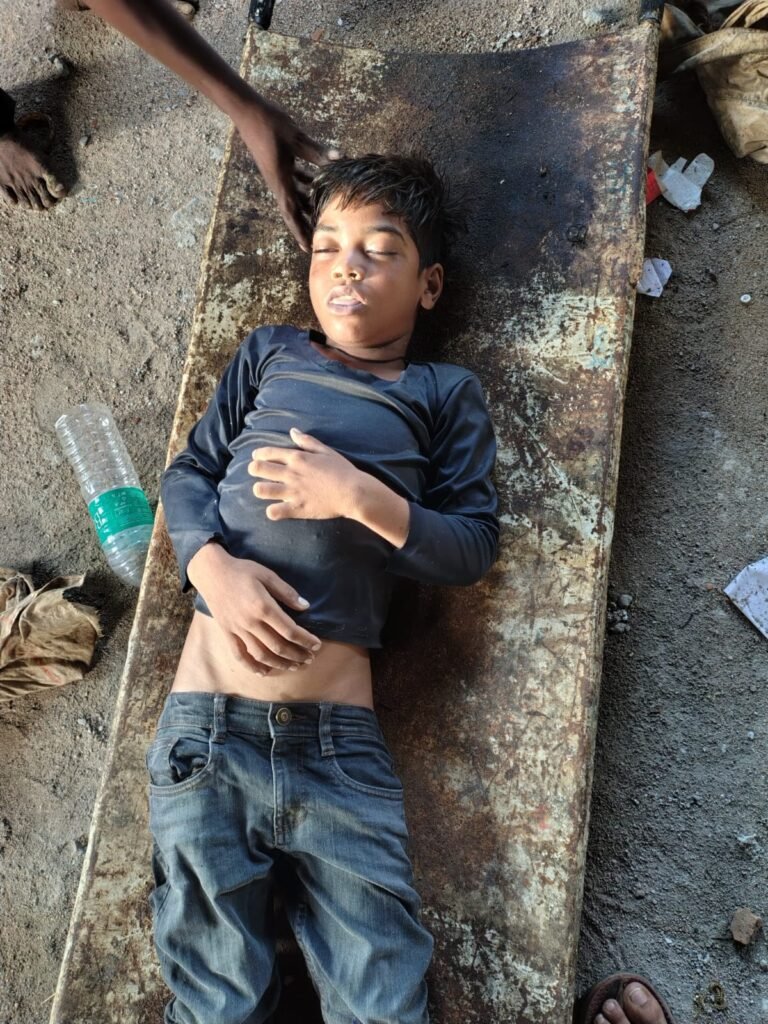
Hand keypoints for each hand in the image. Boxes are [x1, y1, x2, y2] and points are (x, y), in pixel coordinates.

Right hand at [187, 542, 320, 674]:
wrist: (211, 572)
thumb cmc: (242, 571)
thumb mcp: (267, 575)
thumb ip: (286, 592)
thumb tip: (305, 606)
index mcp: (262, 606)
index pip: (289, 630)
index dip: (305, 640)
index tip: (316, 644)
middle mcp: (250, 622)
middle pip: (278, 646)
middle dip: (297, 655)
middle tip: (309, 658)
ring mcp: (237, 629)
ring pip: (261, 654)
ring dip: (280, 664)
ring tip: (294, 666)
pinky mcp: (227, 633)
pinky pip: (239, 655)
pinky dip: (252, 667)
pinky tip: (264, 672)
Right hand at [234, 98, 338, 250]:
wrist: (247, 110)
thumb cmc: (270, 123)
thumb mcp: (297, 138)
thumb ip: (318, 151)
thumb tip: (340, 158)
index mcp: (280, 180)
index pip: (291, 212)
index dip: (299, 231)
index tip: (307, 247)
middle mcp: (277, 181)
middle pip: (293, 208)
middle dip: (305, 223)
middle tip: (319, 236)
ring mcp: (276, 172)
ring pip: (293, 194)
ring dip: (306, 204)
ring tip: (321, 212)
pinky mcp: (276, 163)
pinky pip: (291, 179)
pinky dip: (303, 184)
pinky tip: (315, 181)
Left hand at [248, 428, 361, 521]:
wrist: (354, 492)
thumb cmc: (342, 470)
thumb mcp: (326, 450)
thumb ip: (307, 441)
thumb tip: (292, 431)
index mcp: (297, 458)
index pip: (268, 452)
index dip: (258, 454)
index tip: (257, 457)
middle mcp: (291, 473)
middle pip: (258, 469)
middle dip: (253, 469)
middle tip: (258, 473)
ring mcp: (292, 492)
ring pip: (261, 489)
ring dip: (260, 489)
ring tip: (265, 491)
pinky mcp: (296, 509)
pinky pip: (273, 512)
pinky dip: (272, 511)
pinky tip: (277, 509)